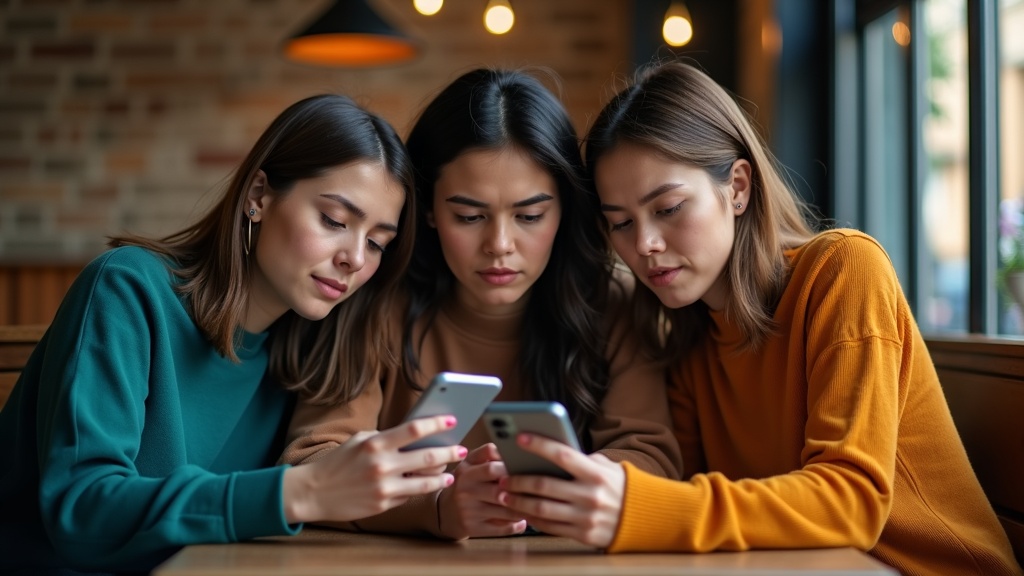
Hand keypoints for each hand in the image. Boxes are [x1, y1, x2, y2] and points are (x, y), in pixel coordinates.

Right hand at [283, 415, 465, 523]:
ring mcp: (384, 487)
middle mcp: (382, 464)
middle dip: (449, 452)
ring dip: (442, 477)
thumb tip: (414, 436)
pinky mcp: (383, 504)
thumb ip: (385, 438)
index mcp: (375, 443)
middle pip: (427, 456)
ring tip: (450, 474)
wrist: (314, 491)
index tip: (452, 421)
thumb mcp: (359, 440)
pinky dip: (421, 489)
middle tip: (462, 449)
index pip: (414, 429)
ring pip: (425, 481)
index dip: (436, 424)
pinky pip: (409, 495)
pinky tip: (429, 485)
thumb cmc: (338, 462)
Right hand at [438, 443, 527, 538]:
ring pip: (504, 510)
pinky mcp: (472, 528)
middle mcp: (465, 490)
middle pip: (500, 488)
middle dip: (521, 489)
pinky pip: (501, 528)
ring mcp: (468, 511)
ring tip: (535, 504)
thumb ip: (486, 453)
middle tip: (537, 488)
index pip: (490, 465)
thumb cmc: (465, 484)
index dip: (510, 465)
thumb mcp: (469, 464)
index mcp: (466, 471)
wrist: (444, 512)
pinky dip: (516, 525)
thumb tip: (511, 448)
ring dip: (523, 508)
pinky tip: (523, 520)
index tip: (525, 466)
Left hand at [497, 433, 624, 547]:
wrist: (646, 518)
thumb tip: (546, 453)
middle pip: (544, 485)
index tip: (519, 438)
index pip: (562, 455)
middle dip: (518, 480)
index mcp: (596, 474)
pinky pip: (550, 527)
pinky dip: (532, 518)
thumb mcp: (606, 468)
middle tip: (502, 477)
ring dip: (518, 501)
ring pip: (542, 508)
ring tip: (503, 495)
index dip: (539, 445)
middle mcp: (590, 495)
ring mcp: (586, 517)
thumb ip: (581, 460)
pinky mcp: (583, 535)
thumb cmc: (619, 486)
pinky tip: (522, 511)